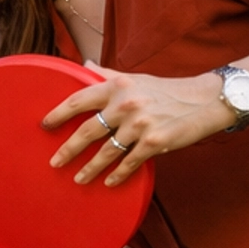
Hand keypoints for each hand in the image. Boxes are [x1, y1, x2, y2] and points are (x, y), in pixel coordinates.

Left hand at [43, 64, 229, 185]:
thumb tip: (83, 65)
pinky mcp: (154, 143)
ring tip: (78, 179)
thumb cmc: (166, 90)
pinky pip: (128, 163)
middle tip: (54, 162)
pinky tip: (108, 182)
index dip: (58, 113)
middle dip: (68, 150)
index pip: (79, 99)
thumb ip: (108, 75)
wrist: (204, 101)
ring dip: (89, 169)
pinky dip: (117, 174)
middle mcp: (126, 104)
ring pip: (106, 152)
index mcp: (118, 87)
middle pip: (87, 131)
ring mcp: (140, 125)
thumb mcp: (135, 78)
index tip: (44, 125)